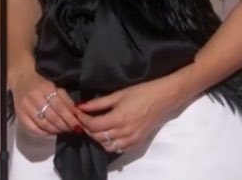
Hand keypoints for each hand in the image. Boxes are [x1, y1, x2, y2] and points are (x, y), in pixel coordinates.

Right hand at [10, 69, 82, 137]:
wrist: (21, 80)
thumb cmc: (41, 85)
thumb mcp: (55, 87)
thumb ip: (66, 100)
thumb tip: (77, 114)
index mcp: (45, 88)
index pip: (60, 107)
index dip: (70, 118)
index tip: (78, 125)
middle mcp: (34, 97)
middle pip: (52, 117)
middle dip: (64, 126)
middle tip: (72, 130)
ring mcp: (25, 107)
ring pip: (43, 124)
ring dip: (56, 130)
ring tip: (63, 131)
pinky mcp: (20, 115)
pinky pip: (33, 129)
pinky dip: (44, 133)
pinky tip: (51, 132)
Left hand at [76, 78, 191, 154]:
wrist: (164, 98)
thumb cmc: (142, 92)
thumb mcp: (118, 94)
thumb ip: (98, 103)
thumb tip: (81, 106)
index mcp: (118, 119)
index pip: (93, 125)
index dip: (82, 120)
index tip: (78, 113)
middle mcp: (124, 132)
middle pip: (98, 137)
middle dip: (87, 128)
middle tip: (83, 119)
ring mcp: (131, 139)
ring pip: (107, 145)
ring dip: (98, 138)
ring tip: (95, 127)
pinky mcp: (137, 142)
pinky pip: (118, 148)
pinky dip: (110, 143)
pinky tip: (109, 133)